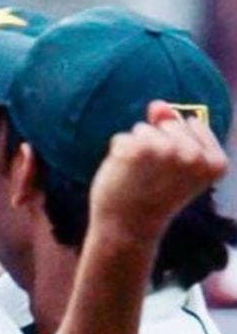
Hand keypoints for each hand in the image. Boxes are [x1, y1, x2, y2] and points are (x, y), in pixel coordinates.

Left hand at [89, 100, 227, 239]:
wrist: (128, 229)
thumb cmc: (154, 196)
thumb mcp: (175, 162)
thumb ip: (172, 126)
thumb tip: (158, 104)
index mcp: (216, 162)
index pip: (191, 123)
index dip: (176, 146)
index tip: (174, 175)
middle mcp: (194, 155)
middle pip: (166, 123)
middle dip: (155, 145)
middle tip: (154, 179)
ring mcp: (164, 151)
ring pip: (142, 129)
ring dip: (135, 150)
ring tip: (139, 179)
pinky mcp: (134, 150)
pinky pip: (122, 138)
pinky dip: (118, 154)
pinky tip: (124, 177)